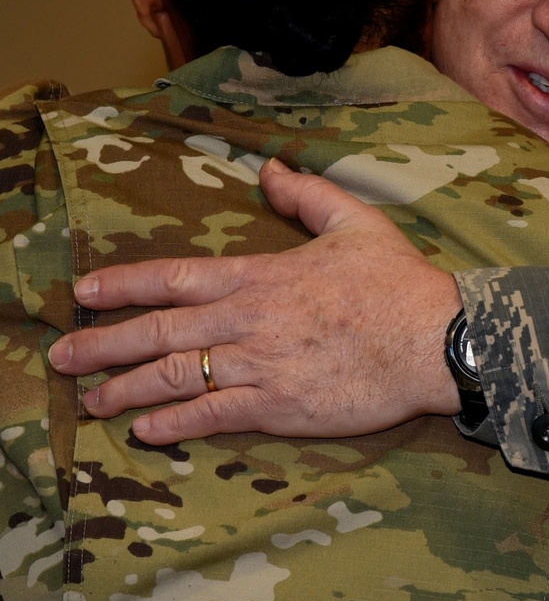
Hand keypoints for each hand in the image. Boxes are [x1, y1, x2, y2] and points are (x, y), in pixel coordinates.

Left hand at [48, 160, 461, 443]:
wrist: (435, 339)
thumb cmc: (398, 282)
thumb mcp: (355, 222)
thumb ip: (306, 195)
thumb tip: (270, 170)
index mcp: (260, 275)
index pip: (174, 277)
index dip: (123, 284)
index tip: (84, 291)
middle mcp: (248, 320)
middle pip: (158, 331)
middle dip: (103, 343)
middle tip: (62, 356)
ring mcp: (260, 366)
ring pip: (174, 377)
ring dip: (125, 390)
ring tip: (92, 401)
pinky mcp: (279, 407)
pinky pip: (212, 416)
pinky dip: (172, 423)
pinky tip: (145, 430)